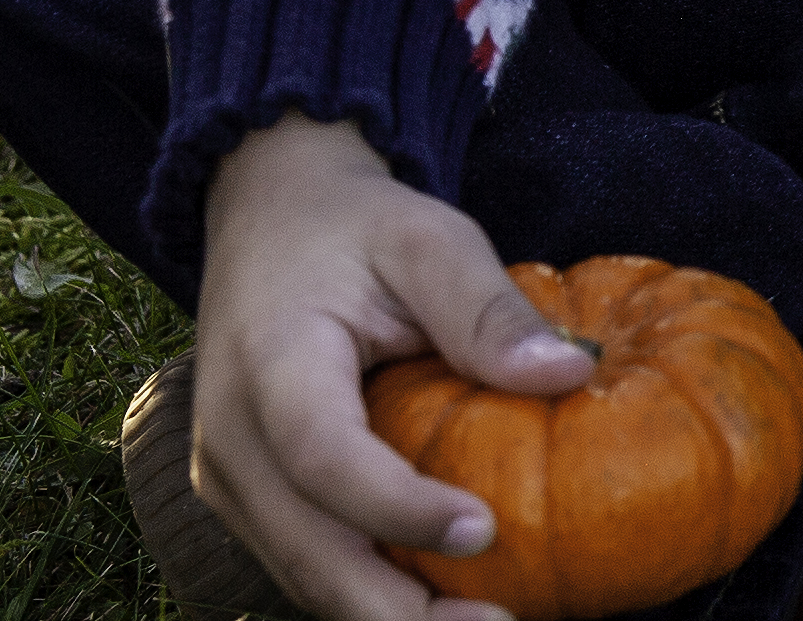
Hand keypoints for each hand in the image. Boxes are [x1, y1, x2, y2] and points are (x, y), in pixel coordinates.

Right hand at [189, 115, 592, 620]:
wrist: (268, 222)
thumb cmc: (357, 229)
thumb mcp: (428, 239)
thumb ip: (488, 307)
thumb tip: (571, 374)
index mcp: (268, 366)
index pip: (324, 460)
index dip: (399, 509)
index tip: (486, 531)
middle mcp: (231, 440)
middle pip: (306, 552)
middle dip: (398, 613)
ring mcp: (231, 481)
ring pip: (305, 574)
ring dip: (389, 615)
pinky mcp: (253, 501)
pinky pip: (310, 562)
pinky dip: (373, 592)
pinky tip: (450, 602)